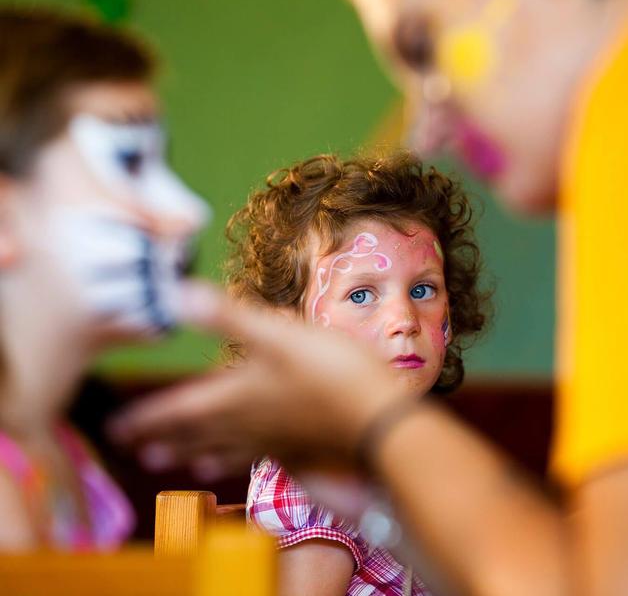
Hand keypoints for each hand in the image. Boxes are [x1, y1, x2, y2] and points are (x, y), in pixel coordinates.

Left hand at [108, 282, 404, 477]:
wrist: (378, 417)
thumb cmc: (330, 371)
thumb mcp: (278, 333)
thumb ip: (228, 316)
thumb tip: (176, 294)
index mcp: (235, 395)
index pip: (179, 409)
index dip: (147, 416)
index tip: (117, 427)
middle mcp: (246, 422)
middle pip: (194, 432)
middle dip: (160, 437)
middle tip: (131, 447)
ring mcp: (270, 438)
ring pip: (218, 448)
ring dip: (188, 452)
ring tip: (165, 462)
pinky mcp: (293, 446)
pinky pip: (249, 457)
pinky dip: (228, 462)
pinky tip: (224, 465)